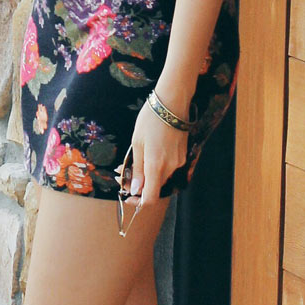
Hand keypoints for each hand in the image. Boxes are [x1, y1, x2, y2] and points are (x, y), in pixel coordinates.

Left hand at [123, 95, 189, 212]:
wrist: (172, 103)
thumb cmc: (151, 120)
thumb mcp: (137, 143)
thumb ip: (137, 168)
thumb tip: (135, 189)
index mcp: (156, 166)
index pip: (150, 198)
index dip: (138, 201)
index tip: (127, 195)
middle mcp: (170, 167)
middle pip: (154, 187)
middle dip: (138, 184)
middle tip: (123, 172)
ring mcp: (178, 161)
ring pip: (160, 177)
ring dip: (147, 174)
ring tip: (132, 160)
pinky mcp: (182, 155)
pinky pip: (167, 167)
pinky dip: (156, 165)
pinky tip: (147, 153)